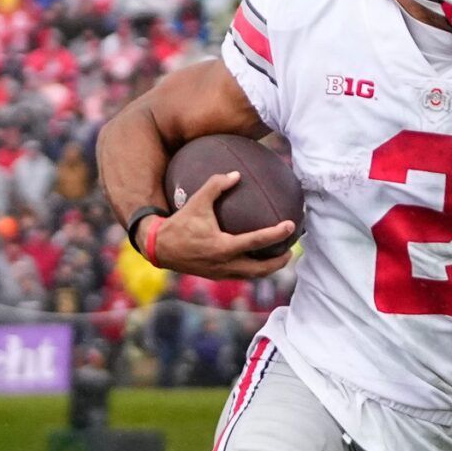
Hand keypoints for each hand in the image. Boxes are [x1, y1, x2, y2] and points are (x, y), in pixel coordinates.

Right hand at [150, 171, 294, 280]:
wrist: (160, 248)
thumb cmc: (179, 223)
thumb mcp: (197, 201)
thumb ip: (216, 185)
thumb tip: (236, 174)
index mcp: (223, 247)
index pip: (257, 241)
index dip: (276, 234)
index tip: (291, 226)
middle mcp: (225, 263)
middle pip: (261, 269)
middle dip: (279, 262)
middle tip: (291, 251)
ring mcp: (221, 273)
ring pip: (252, 275)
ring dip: (268, 269)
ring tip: (278, 259)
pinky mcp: (216, 276)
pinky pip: (240, 275)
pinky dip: (252, 269)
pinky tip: (255, 259)